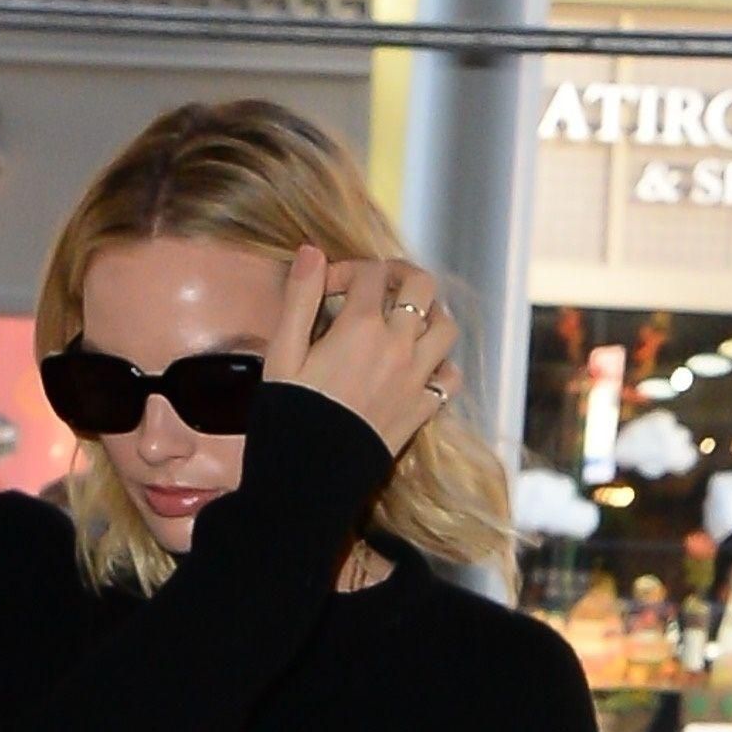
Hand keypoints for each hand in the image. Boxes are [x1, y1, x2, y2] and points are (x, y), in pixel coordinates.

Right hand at [264, 245, 460, 458]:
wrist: (310, 480)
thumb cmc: (289, 417)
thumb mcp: (282, 353)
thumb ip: (299, 298)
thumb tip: (311, 251)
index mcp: (360, 327)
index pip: (370, 272)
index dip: (348, 270)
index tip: (328, 289)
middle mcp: (396, 347)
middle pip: (422, 285)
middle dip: (401, 276)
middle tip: (379, 287)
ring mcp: (414, 379)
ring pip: (445, 327)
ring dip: (429, 315)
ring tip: (405, 322)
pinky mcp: (421, 410)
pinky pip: (449, 377)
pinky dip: (440, 365)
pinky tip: (418, 366)